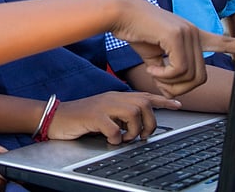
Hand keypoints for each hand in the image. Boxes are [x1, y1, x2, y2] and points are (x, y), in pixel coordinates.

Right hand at [49, 92, 181, 143]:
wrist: (57, 117)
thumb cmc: (82, 117)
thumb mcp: (106, 112)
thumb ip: (122, 114)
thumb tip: (139, 125)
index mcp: (117, 97)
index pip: (145, 95)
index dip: (163, 101)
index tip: (177, 105)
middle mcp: (113, 98)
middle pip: (143, 104)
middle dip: (149, 122)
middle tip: (142, 135)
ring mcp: (103, 106)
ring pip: (133, 113)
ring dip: (133, 131)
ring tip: (125, 139)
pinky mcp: (93, 117)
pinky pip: (113, 128)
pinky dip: (116, 138)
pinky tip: (110, 141)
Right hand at [110, 0, 234, 97]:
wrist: (121, 14)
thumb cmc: (135, 31)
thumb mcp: (154, 56)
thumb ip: (166, 73)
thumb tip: (169, 92)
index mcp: (190, 35)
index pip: (219, 41)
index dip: (233, 47)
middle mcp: (193, 32)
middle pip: (200, 77)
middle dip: (180, 88)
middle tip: (161, 85)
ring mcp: (187, 32)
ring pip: (190, 75)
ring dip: (169, 82)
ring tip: (153, 73)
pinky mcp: (177, 35)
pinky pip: (178, 69)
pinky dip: (163, 76)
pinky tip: (152, 68)